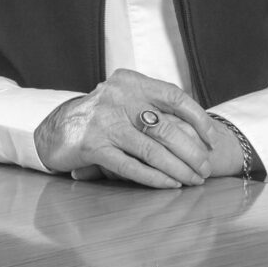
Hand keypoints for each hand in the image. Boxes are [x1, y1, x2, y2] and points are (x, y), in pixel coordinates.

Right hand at [31, 70, 242, 187]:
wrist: (55, 130)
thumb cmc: (101, 117)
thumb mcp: (124, 98)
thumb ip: (152, 104)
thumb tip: (198, 125)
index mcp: (131, 82)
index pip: (175, 96)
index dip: (198, 117)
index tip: (212, 139)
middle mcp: (118, 97)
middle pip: (166, 127)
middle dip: (192, 151)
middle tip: (207, 168)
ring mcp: (104, 122)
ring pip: (152, 149)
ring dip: (178, 167)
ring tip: (194, 179)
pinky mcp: (92, 147)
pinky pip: (131, 166)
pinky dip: (154, 177)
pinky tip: (170, 184)